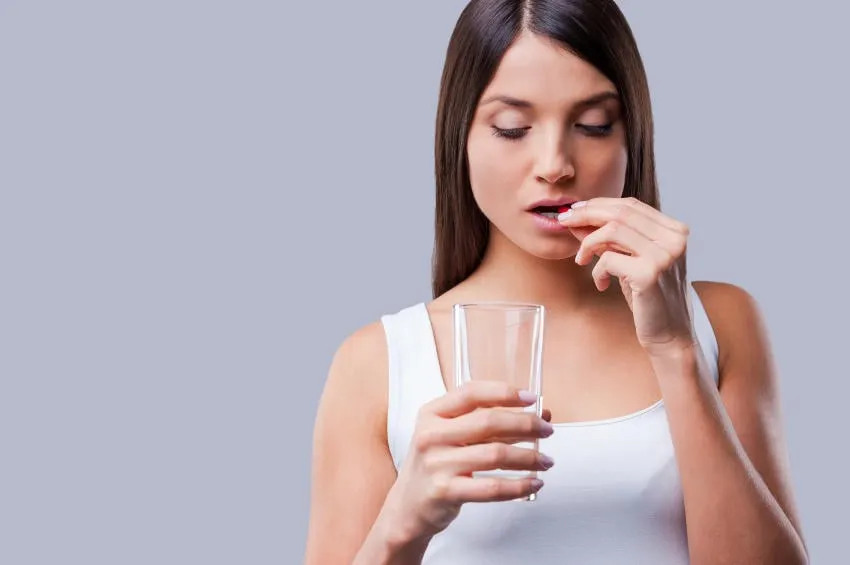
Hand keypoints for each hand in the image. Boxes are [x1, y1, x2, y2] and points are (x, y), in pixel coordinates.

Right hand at [382, 381, 553, 541]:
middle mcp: (431, 435)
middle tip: (547, 430)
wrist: (408, 507)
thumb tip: (539, 414)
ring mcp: (436, 464)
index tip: (531, 398)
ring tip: (546, 460)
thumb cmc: (436, 465)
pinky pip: (492, 488)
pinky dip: (519, 486)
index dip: (504, 393)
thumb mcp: (450, 436)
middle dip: (525, 425)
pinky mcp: (445, 491)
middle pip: (488, 422)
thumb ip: (488, 423)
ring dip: (529, 457)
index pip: (471, 393)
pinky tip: (533, 483)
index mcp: (431, 413)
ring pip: (495, 455)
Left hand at [558, 196, 696, 352]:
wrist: (667, 334)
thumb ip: (608, 239)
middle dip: (586, 214)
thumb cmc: (647, 297)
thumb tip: (575, 218)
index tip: (574, 210)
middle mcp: (674, 239)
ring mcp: (664, 255)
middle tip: (564, 222)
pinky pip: (608, 259)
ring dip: (587, 243)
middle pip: (621, 213)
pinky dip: (597, 270)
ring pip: (612, 230)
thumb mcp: (628, 261)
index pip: (631, 205)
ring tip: (581, 259)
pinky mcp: (649, 274)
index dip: (598, 204)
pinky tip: (601, 284)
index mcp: (675, 230)